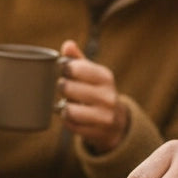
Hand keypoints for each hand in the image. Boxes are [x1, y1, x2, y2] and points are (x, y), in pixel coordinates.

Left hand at [57, 39, 128, 153]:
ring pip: (69, 111)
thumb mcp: (91, 74)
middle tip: (62, 87)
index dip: (63, 68)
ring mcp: (104, 116)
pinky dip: (66, 120)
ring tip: (64, 104)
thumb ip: (77, 60)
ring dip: (62, 107)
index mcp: (105, 77)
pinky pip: (71, 125)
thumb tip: (67, 44)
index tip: (61, 69)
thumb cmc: (97, 92)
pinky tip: (70, 116)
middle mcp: (108, 96)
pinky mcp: (97, 133)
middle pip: (67, 88)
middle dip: (61, 88)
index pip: (76, 68)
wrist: (116, 122)